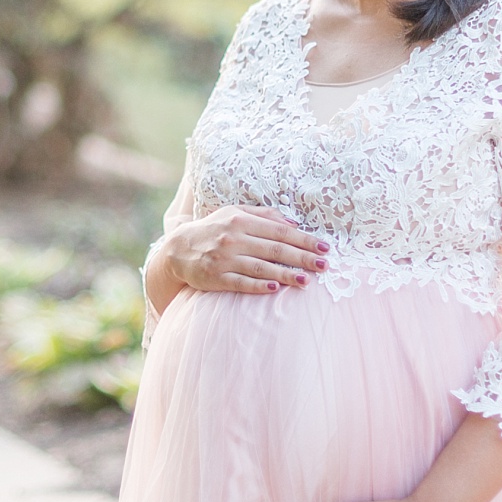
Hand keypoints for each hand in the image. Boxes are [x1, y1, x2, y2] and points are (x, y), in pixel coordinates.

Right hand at [161, 205, 328, 295]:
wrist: (178, 249)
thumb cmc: (214, 229)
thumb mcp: (235, 213)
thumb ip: (264, 215)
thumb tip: (294, 222)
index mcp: (241, 220)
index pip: (279, 230)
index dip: (303, 239)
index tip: (324, 248)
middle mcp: (234, 238)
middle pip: (275, 249)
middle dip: (302, 257)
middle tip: (324, 265)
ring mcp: (224, 259)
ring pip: (260, 267)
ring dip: (285, 274)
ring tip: (306, 281)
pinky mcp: (216, 278)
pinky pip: (241, 283)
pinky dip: (258, 286)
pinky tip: (275, 289)